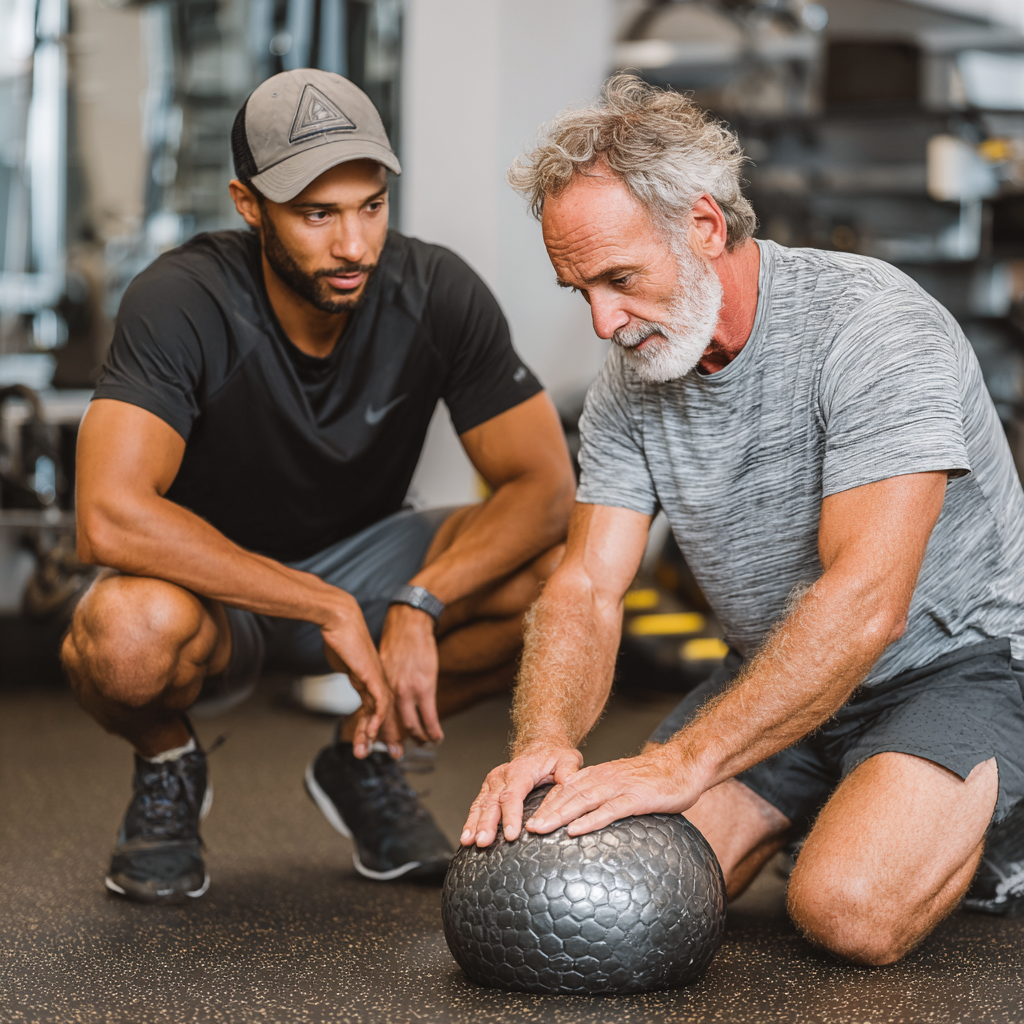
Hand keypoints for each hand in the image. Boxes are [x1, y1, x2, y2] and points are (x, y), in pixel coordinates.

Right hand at [320, 593, 399, 757]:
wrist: (340, 618)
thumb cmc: (339, 634)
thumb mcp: (344, 659)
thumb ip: (348, 669)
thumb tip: (346, 672)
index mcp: (370, 677)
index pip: (376, 707)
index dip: (375, 726)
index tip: (373, 742)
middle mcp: (377, 680)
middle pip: (383, 714)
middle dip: (384, 736)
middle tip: (386, 754)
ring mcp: (377, 678)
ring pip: (382, 713)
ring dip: (375, 734)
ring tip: (365, 752)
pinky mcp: (373, 676)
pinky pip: (379, 703)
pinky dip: (376, 720)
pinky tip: (371, 733)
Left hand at [379, 603, 442, 743]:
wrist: (410, 623)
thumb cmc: (399, 639)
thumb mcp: (383, 662)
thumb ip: (385, 681)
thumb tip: (386, 693)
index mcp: (378, 685)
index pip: (376, 715)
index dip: (379, 731)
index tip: (382, 743)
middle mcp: (390, 691)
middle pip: (391, 724)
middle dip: (396, 741)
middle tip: (399, 753)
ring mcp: (407, 690)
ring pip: (411, 724)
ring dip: (419, 737)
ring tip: (426, 743)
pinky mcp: (424, 687)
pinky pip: (428, 717)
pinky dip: (433, 730)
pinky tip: (437, 737)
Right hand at [460, 743, 583, 846]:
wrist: (540, 747)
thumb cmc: (554, 756)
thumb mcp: (567, 760)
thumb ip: (568, 772)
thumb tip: (569, 784)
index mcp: (521, 770)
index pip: (513, 794)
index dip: (511, 815)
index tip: (512, 835)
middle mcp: (502, 775)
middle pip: (493, 802)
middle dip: (487, 824)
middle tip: (484, 842)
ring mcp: (493, 782)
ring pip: (481, 804)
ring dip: (474, 824)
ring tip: (469, 842)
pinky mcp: (489, 789)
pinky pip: (478, 806)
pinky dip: (471, 821)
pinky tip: (467, 837)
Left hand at [525, 746, 704, 837]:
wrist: (684, 764)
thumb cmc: (656, 778)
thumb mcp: (625, 783)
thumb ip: (607, 795)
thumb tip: (589, 815)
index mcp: (601, 775)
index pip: (567, 788)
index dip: (547, 802)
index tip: (530, 817)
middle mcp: (605, 778)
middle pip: (569, 795)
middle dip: (546, 811)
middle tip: (527, 828)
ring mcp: (620, 787)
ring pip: (582, 801)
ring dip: (559, 815)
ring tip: (541, 829)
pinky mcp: (636, 798)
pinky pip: (609, 810)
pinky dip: (590, 820)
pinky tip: (575, 831)